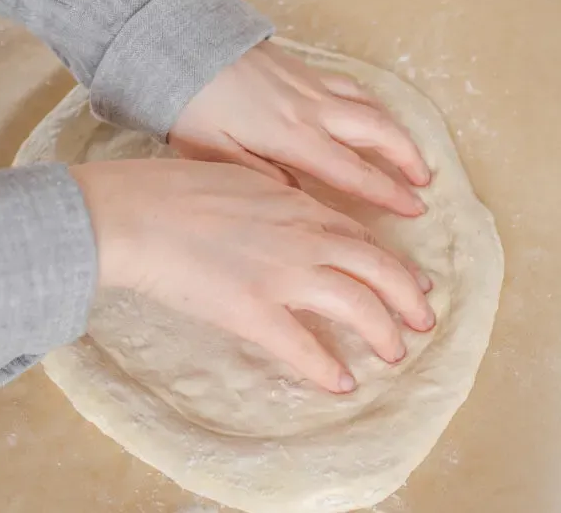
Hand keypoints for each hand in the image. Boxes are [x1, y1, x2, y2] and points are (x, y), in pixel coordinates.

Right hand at [71, 159, 434, 393]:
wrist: (137, 214)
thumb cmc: (173, 191)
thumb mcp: (238, 178)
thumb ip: (273, 197)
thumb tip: (289, 208)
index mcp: (296, 205)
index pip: (358, 236)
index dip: (391, 261)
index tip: (409, 279)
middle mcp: (302, 237)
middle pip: (376, 268)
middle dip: (407, 296)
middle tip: (423, 320)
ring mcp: (282, 274)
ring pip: (355, 304)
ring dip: (382, 331)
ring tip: (394, 352)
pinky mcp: (254, 311)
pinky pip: (302, 346)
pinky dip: (327, 367)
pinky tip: (341, 383)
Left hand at [170, 41, 430, 216]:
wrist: (181, 46)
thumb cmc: (191, 106)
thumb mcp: (215, 154)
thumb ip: (261, 177)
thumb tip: (299, 195)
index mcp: (291, 137)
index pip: (353, 171)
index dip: (387, 192)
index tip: (415, 209)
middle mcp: (311, 109)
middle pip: (377, 132)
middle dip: (407, 158)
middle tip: (425, 184)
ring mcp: (310, 85)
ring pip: (369, 105)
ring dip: (396, 130)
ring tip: (410, 154)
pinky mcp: (302, 68)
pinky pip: (350, 86)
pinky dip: (371, 102)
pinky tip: (372, 113)